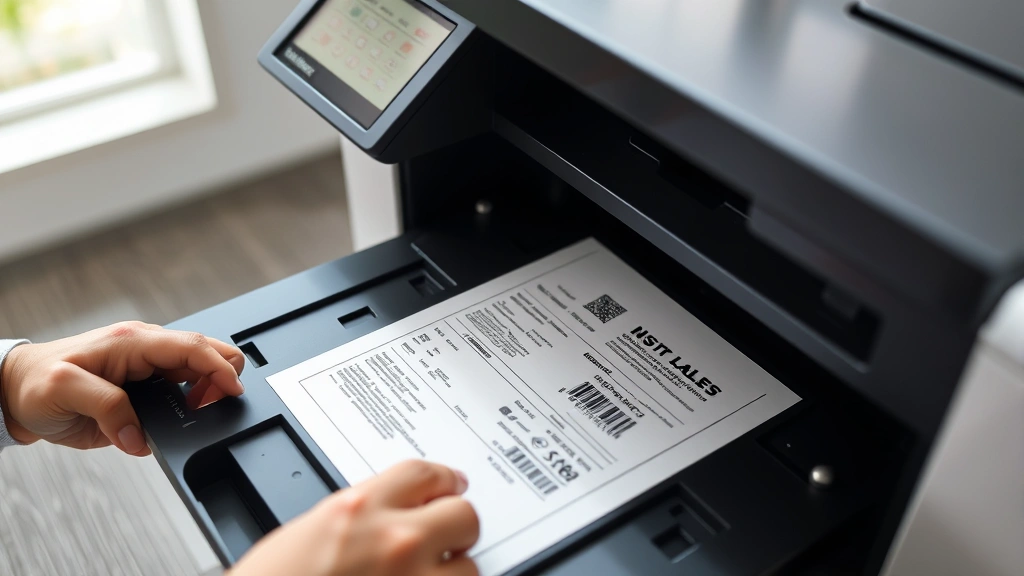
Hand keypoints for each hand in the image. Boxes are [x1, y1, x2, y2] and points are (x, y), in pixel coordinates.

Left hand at [0, 321, 244, 454]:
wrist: (15, 393)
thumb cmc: (35, 383)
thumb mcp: (65, 390)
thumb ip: (108, 409)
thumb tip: (139, 435)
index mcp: (132, 342)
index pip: (190, 346)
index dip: (218, 367)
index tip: (233, 390)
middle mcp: (145, 351)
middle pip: (204, 352)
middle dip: (225, 372)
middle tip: (228, 401)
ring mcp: (147, 369)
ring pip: (196, 371)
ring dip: (210, 390)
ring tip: (208, 412)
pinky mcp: (144, 390)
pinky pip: (180, 392)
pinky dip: (193, 404)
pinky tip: (190, 417)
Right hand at [230, 460, 479, 575]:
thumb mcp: (313, 529)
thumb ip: (362, 514)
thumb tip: (396, 510)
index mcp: (360, 508)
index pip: (427, 474)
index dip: (446, 480)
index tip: (452, 486)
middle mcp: (394, 540)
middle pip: (463, 514)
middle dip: (457, 525)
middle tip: (448, 534)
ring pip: (469, 567)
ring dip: (454, 571)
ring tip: (433, 574)